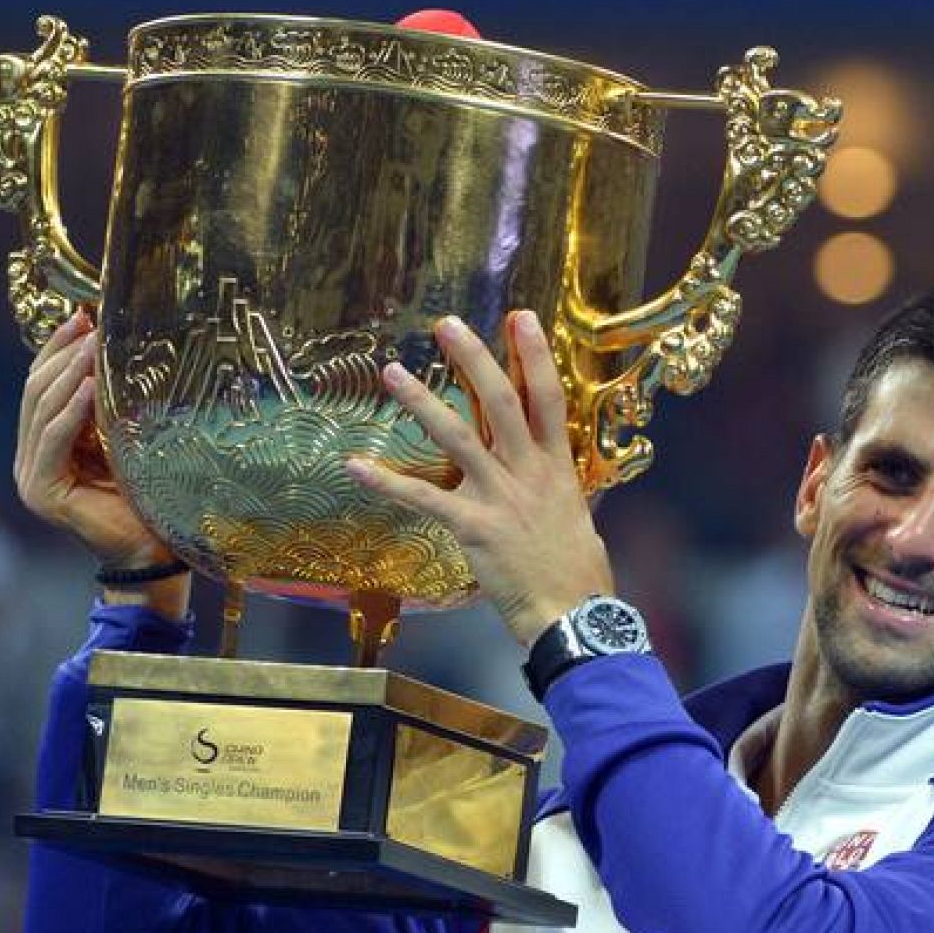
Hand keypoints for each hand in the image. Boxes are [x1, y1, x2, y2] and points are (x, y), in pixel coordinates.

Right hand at [13, 307, 176, 574]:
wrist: (154, 549)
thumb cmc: (147, 494)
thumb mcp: (122, 437)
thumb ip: (105, 405)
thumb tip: (108, 347)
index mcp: (44, 445)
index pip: (42, 385)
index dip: (58, 348)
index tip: (84, 314)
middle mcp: (30, 459)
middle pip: (36, 392)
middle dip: (62, 353)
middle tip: (89, 322)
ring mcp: (31, 477)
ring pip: (42, 411)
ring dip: (68, 373)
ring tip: (93, 345)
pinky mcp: (42, 492)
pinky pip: (54, 440)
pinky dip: (72, 411)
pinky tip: (88, 387)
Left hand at [345, 311, 614, 644]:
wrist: (573, 615)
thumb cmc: (578, 573)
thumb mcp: (577, 518)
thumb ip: (558, 489)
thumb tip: (553, 474)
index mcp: (556, 467)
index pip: (548, 398)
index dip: (534, 355)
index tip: (521, 317)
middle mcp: (528, 472)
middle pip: (502, 401)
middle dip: (474, 359)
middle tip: (446, 324)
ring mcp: (500, 497)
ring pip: (458, 437)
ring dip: (422, 402)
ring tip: (392, 372)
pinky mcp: (474, 527)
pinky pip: (424, 498)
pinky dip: (388, 481)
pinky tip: (355, 465)